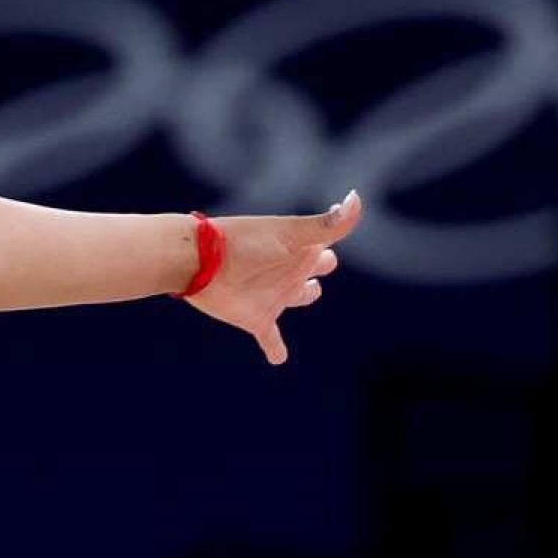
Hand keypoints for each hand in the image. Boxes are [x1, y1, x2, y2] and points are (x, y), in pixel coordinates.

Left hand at [185, 190, 363, 365]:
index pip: (325, 245)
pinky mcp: (256, 318)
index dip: (330, 237)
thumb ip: (327, 225)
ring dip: (304, 295)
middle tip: (323, 261)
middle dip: (321, 265)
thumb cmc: (246, 243)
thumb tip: (357, 198)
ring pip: (299, 297)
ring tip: (308, 292)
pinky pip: (271, 339)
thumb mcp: (290, 233)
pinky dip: (275, 350)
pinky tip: (278, 359)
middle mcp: (289, 271)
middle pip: (316, 270)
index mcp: (299, 249)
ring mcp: (273, 295)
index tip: (337, 225)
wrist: (199, 261)